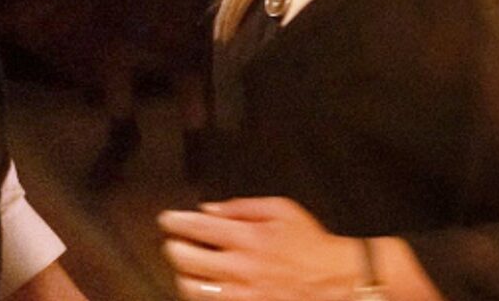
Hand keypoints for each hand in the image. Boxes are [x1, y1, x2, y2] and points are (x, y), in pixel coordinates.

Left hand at [160, 198, 359, 300]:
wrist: (332, 278)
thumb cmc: (308, 242)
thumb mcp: (282, 210)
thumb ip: (243, 207)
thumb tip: (208, 209)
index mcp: (250, 237)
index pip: (199, 228)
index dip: (176, 222)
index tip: (166, 219)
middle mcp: (241, 267)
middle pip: (186, 259)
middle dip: (173, 248)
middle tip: (172, 242)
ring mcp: (240, 294)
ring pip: (191, 288)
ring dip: (181, 275)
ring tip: (184, 267)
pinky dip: (198, 295)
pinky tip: (202, 286)